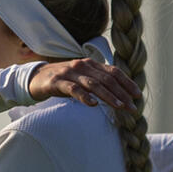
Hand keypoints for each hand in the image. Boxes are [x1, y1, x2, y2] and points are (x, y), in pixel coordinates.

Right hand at [27, 58, 141, 109]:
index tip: (137, 95)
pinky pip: (74, 89)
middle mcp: (82, 66)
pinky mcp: (58, 82)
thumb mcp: (81, 78)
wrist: (35, 78)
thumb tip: (117, 93)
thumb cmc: (61, 80)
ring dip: (108, 96)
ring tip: (119, 106)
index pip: (113, 72)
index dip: (127, 83)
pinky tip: (93, 105)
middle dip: (122, 93)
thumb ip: (96, 81)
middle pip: (106, 79)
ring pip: (93, 84)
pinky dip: (84, 96)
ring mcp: (70, 73)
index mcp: (90, 64)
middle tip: (132, 107)